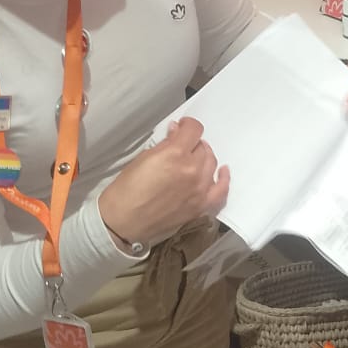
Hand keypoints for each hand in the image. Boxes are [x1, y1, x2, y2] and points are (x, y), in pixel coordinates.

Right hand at [98, 118, 229, 247]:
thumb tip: (176, 133)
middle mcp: (192, 170)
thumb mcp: (143, 158)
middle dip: (192, 144)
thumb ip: (165, 144)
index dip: (188, 125)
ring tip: (195, 158)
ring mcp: (199, 189)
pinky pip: (221, 190)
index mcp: (175, 154)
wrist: (124, 221)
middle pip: (202, 148)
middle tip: (183, 146)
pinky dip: (223, 179)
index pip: (194, 130)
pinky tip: (222, 172)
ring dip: (204, 157)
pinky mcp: (201, 206)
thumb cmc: (127, 190)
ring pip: (211, 164)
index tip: (182, 127)